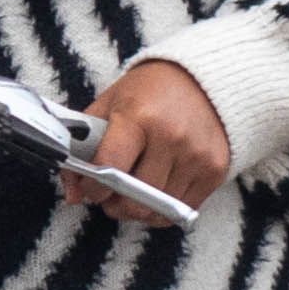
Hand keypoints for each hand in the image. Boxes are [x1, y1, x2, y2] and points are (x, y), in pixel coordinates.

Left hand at [73, 60, 232, 225]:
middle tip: (109, 197)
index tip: (90, 189)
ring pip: (157, 210)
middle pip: (135, 198)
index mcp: (139, 116)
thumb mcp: (109, 106)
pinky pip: (181, 210)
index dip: (93, 187)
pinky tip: (154, 193)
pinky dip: (163, 211)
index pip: (110, 166)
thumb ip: (83, 147)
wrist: (201, 78)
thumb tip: (72, 196)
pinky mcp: (215, 169)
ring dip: (138, 210)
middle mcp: (172, 137)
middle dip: (114, 205)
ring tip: (131, 193)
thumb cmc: (147, 93)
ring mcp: (197, 155)